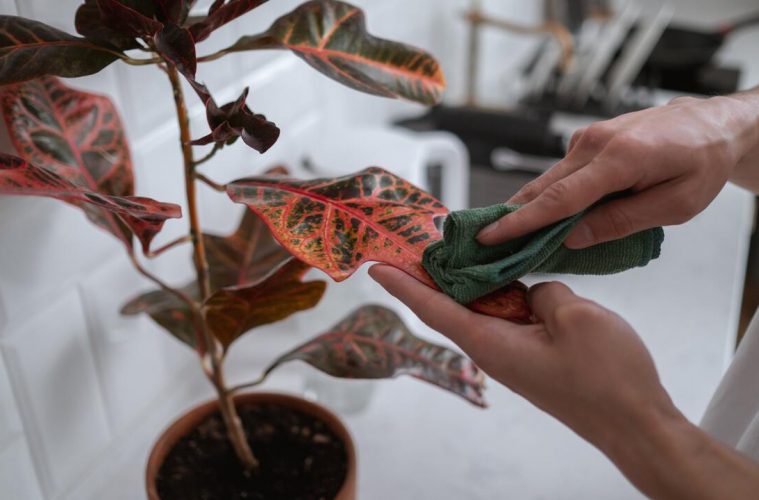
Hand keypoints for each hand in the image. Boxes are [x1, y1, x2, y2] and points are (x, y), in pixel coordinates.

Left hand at [369, 265, 677, 450]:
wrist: (637, 424)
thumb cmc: (607, 378)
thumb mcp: (576, 317)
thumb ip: (544, 293)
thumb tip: (532, 294)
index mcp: (491, 343)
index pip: (434, 308)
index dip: (404, 286)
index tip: (376, 268)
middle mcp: (494, 350)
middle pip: (452, 306)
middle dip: (432, 274)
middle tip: (416, 241)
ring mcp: (515, 355)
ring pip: (483, 310)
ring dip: (470, 282)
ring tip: (458, 247)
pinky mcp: (534, 356)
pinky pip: (508, 318)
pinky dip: (501, 294)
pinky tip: (508, 272)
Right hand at [477, 94, 758, 247]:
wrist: (714, 124)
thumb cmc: (702, 164)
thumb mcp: (675, 205)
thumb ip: (621, 222)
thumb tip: (573, 238)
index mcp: (620, 159)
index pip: (559, 198)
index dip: (521, 222)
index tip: (490, 236)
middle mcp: (596, 142)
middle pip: (543, 187)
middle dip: (511, 216)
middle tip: (482, 241)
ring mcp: (590, 137)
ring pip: (549, 179)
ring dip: (527, 206)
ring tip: (504, 233)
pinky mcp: (589, 138)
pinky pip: (561, 172)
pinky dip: (548, 194)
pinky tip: (544, 215)